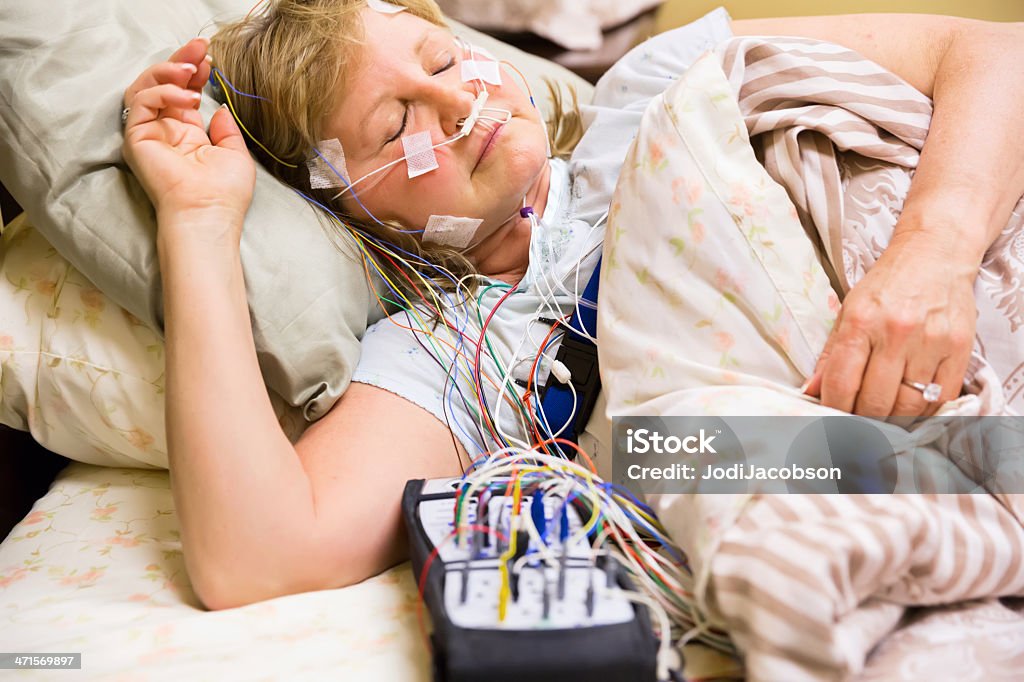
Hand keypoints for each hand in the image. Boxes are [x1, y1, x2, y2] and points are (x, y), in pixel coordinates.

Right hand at [122, 38, 254, 239]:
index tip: (210, 59)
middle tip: (200, 48)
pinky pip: (141, 102)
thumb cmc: (224, 193)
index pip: (184, 93)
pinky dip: (163, 92)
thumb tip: (220, 110)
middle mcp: (165, 132)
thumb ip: (226, 130)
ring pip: (145, 87)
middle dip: (180, 61)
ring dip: (168, 71)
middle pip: (162, 84)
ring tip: (191, 70)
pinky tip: (188, 97)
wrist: (208, 213)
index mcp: (187, 135)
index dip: (194, 73)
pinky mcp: (136, 138)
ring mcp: (149, 134)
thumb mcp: (235, 154)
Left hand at [803, 231, 976, 416]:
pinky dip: (924, 412)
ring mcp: (930, 341)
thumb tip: (811, 391)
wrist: (935, 252)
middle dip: (862, 421)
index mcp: (860, 322)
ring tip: (883, 419)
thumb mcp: (848, 311)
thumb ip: (830, 354)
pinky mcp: (959, 348)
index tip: (831, 420)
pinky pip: (941, 398)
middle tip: (857, 425)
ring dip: (893, 421)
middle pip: (875, 401)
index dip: (834, 410)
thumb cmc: (887, 285)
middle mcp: (896, 332)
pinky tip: (912, 408)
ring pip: (908, 406)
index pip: (841, 383)